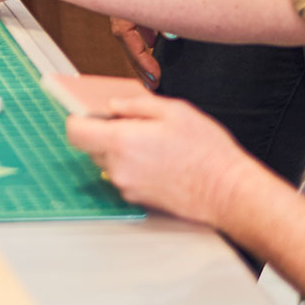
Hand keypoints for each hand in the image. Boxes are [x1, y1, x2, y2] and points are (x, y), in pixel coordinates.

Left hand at [59, 85, 267, 228]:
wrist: (229, 192)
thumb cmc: (206, 152)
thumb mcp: (173, 111)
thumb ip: (135, 105)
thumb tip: (113, 106)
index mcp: (122, 142)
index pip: (75, 131)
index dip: (77, 118)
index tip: (86, 112)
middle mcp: (119, 168)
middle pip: (91, 146)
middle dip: (104, 132)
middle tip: (130, 123)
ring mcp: (128, 187)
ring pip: (109, 161)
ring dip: (120, 150)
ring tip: (153, 142)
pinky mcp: (139, 200)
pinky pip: (125, 176)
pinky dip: (134, 166)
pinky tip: (160, 159)